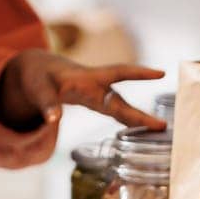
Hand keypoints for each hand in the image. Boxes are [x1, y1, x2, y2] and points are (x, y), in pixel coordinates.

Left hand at [0, 49, 166, 132]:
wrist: (36, 70)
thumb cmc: (37, 77)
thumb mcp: (38, 89)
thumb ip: (46, 103)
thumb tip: (53, 120)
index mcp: (85, 78)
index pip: (117, 73)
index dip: (138, 73)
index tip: (160, 73)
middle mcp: (95, 86)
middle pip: (121, 100)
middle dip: (140, 114)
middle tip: (163, 125)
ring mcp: (95, 94)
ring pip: (120, 107)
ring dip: (137, 118)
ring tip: (160, 128)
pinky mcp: (93, 101)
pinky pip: (113, 110)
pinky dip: (126, 118)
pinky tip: (140, 128)